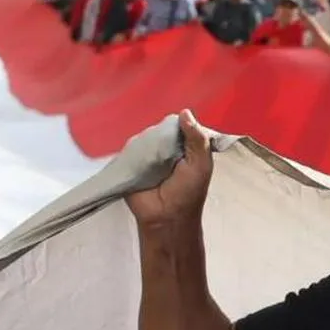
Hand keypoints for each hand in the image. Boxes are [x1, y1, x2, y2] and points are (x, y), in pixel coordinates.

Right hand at [125, 110, 212, 229]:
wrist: (166, 217)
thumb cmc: (188, 192)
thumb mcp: (201, 164)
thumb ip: (197, 139)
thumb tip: (185, 112)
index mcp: (184, 147)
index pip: (179, 126)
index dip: (178, 127)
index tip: (178, 134)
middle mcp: (165, 149)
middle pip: (159, 129)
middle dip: (161, 136)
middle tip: (166, 154)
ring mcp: (146, 156)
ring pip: (143, 138)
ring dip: (147, 145)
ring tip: (154, 162)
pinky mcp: (130, 164)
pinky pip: (128, 150)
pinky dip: (133, 152)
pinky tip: (139, 161)